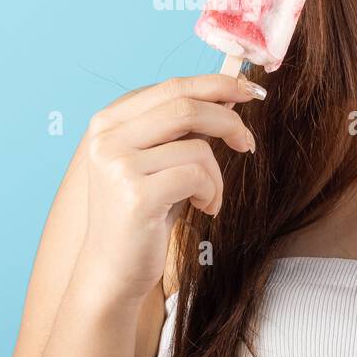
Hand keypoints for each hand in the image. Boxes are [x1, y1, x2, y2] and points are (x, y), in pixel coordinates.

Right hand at [75, 73, 263, 304]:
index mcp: (109, 122)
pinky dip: (212, 192)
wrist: (112, 272)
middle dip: (228, 120)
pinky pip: (197, 176)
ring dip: (217, 174)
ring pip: (197, 146)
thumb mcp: (156, 162)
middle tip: (247, 142)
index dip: (216, 85)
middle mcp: (107, 137)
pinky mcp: (136, 194)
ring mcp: (118, 165)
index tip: (248, 92)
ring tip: (209, 197)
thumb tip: (229, 93)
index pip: (172, 86)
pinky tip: (203, 208)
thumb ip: (180, 129)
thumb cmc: (142, 215)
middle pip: (186, 106)